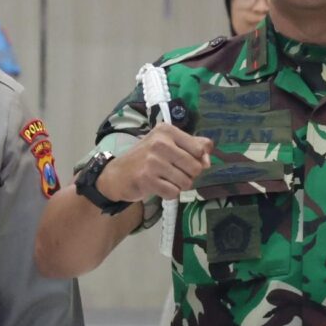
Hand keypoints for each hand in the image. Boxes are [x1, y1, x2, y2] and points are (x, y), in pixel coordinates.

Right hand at [97, 123, 214, 203]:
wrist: (117, 174)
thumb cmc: (146, 159)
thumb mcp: (168, 144)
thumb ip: (193, 147)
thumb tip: (208, 161)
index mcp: (167, 131)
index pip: (200, 149)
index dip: (199, 160)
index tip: (187, 162)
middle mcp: (160, 143)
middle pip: (195, 167)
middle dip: (189, 175)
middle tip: (175, 173)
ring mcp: (152, 161)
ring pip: (186, 182)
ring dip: (179, 186)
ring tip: (166, 180)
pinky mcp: (146, 179)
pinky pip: (173, 192)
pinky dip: (169, 193)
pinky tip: (158, 187)